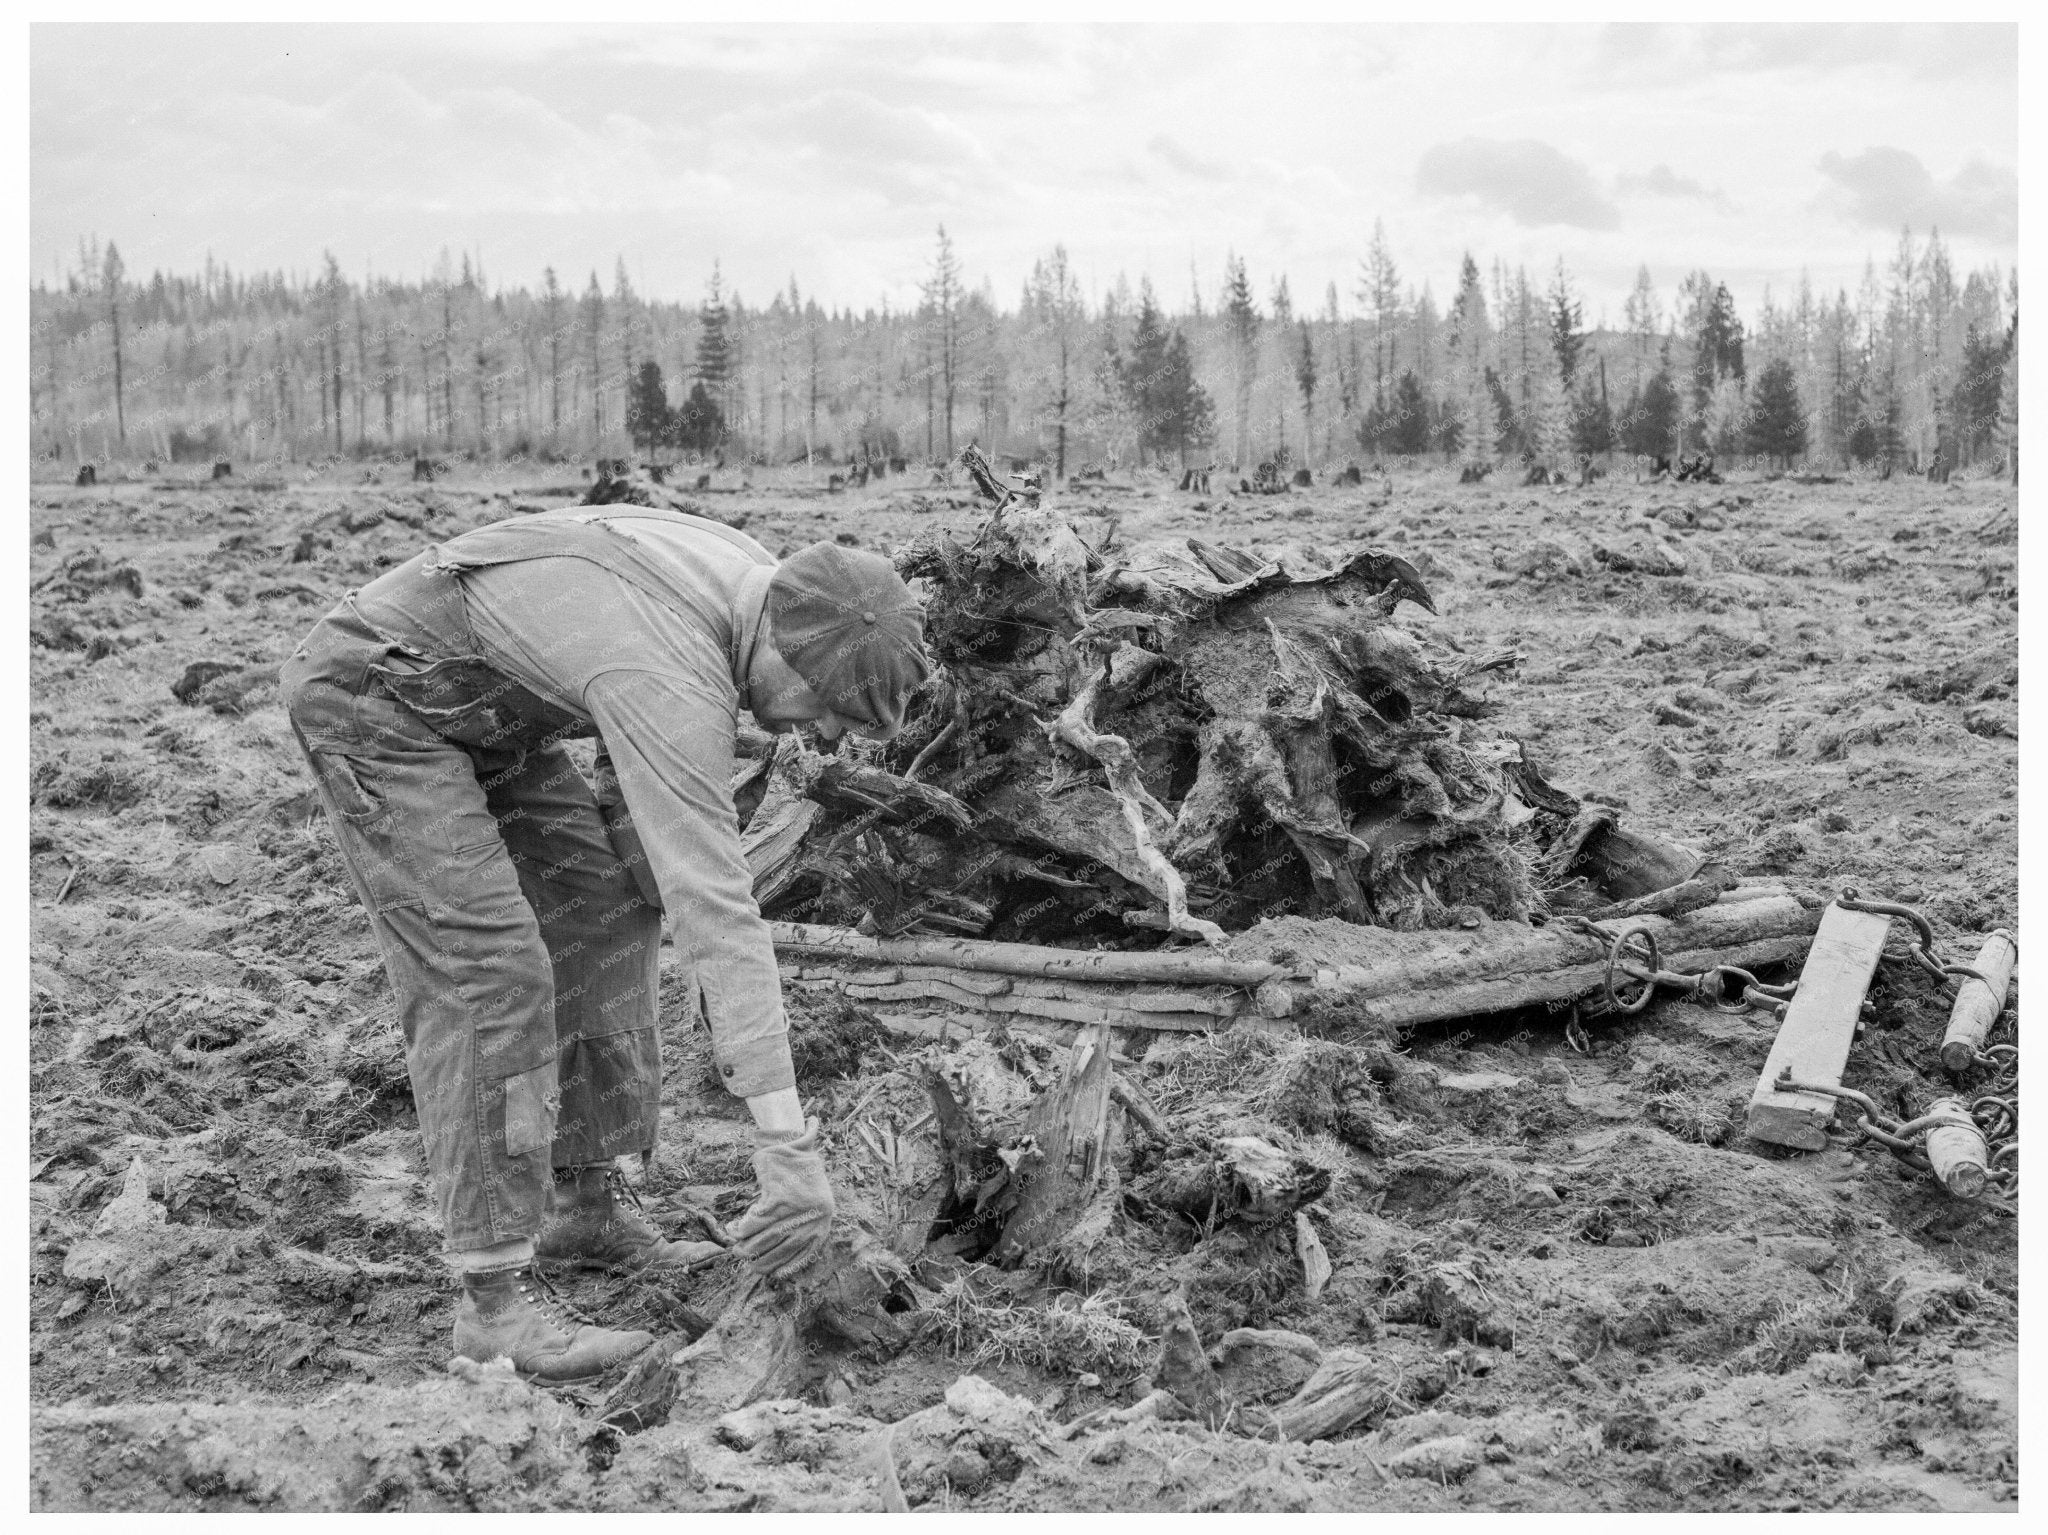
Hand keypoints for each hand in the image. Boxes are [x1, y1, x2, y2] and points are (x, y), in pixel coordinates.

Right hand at [730, 1120, 834, 1279]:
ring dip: (743, 1247)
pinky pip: (752, 1224)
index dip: (780, 1269)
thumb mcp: (811, 1204)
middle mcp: (811, 1220)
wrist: (791, 1142)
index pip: (800, 1259)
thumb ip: (802, 1233)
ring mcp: (795, 1210)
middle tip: (742, 1257)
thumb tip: (783, 1269)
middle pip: (776, 1253)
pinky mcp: (778, 1198)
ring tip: (735, 1246)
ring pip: (761, 1241)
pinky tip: (733, 1229)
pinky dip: (739, 1229)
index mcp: (821, 1225)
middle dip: (756, 1261)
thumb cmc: (799, 1176)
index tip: (768, 1272)